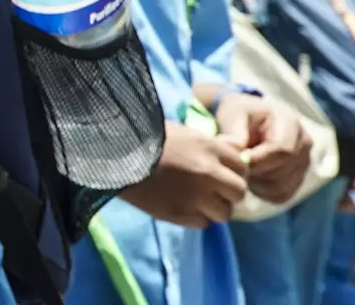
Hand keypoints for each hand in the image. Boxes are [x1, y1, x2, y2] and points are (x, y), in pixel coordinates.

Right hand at [120, 122, 249, 226]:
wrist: (113, 153)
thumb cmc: (144, 136)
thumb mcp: (182, 131)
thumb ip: (209, 145)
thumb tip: (230, 153)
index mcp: (210, 148)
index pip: (242, 166)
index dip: (232, 171)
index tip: (221, 172)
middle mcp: (209, 174)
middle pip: (239, 192)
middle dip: (228, 192)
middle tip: (212, 190)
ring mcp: (196, 197)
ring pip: (224, 213)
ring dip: (213, 208)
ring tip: (196, 201)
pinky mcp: (179, 214)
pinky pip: (202, 223)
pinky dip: (195, 218)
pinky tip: (181, 206)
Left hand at [216, 92, 312, 203]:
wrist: (246, 121)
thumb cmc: (239, 115)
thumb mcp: (233, 114)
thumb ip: (234, 130)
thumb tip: (236, 147)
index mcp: (290, 123)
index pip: (283, 150)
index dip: (259, 159)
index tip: (238, 159)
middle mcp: (304, 144)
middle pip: (282, 171)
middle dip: (256, 171)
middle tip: (236, 165)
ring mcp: (304, 163)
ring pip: (282, 186)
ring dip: (257, 183)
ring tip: (242, 169)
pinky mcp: (298, 179)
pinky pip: (281, 196)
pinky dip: (262, 192)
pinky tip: (251, 177)